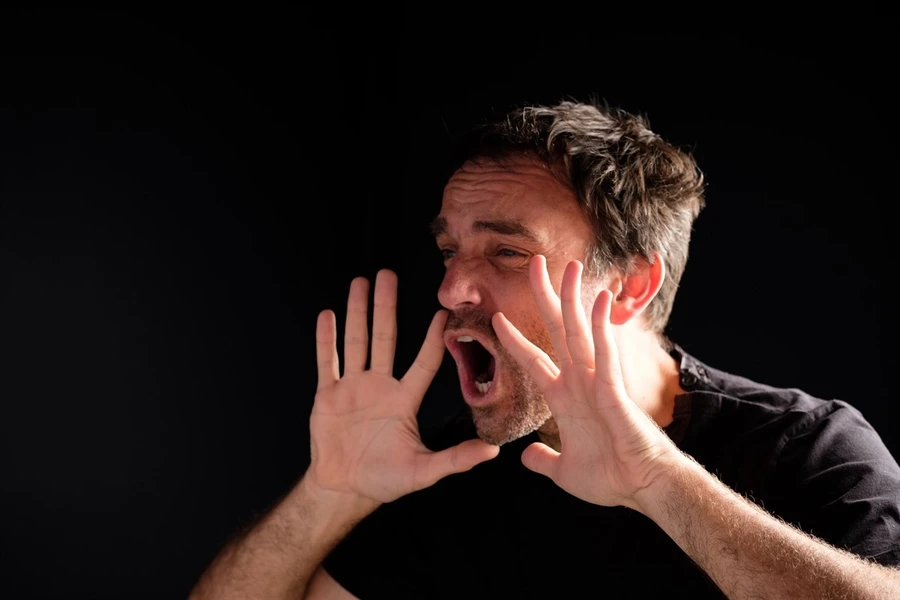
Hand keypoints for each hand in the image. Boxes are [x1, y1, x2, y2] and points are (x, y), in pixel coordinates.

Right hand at [307, 269, 498, 506]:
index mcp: (404, 400)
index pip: (423, 362)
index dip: (432, 339)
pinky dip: (326, 340)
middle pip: (384, 338)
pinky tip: (328, 315)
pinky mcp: (328, 395)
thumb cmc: (385, 480)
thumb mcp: (423, 471)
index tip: (442, 313)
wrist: (344, 490)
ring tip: (360, 282)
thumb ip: (455, 459)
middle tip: (387, 274)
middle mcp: (380, 386)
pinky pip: (328, 362)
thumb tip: (493, 451)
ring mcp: (353, 387)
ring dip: (357, 312)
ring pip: (356, 341)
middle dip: (385, 306)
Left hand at [492, 256, 681, 511]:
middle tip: (534, 263)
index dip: (515, 339)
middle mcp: (580, 383)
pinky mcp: (615, 391)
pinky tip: (598, 301)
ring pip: (581, 332)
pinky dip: (602, 327)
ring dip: (572, 299)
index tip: (496, 318)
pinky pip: (605, 354)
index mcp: (565, 398)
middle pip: (558, 330)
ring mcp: (597, 383)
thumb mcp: (564, 471)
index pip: (534, 360)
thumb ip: (544, 461)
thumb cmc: (612, 479)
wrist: (643, 489)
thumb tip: (525, 457)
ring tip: (568, 266)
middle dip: (546, 297)